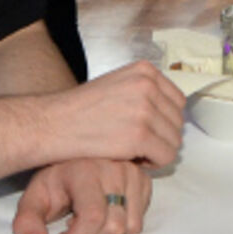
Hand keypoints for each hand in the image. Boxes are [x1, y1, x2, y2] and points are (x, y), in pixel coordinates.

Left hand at [13, 158, 150, 233]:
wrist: (72, 154)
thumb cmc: (55, 180)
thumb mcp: (34, 198)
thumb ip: (27, 223)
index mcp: (85, 171)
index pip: (93, 217)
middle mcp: (114, 168)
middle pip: (114, 227)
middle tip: (75, 225)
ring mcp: (132, 172)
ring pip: (129, 226)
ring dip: (107, 232)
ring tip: (91, 217)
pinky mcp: (144, 179)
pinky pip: (139, 220)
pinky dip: (123, 223)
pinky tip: (107, 210)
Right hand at [58, 61, 185, 166]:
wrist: (54, 123)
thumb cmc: (82, 109)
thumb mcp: (118, 83)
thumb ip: (145, 91)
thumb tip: (170, 112)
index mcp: (145, 70)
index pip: (178, 101)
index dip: (164, 120)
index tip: (146, 130)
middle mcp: (149, 85)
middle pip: (178, 122)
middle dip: (161, 137)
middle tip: (138, 145)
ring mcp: (145, 109)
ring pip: (174, 141)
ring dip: (157, 151)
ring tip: (133, 151)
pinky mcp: (140, 135)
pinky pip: (165, 156)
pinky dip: (152, 163)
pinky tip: (132, 159)